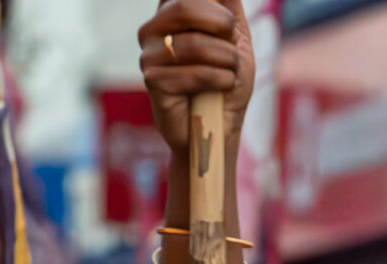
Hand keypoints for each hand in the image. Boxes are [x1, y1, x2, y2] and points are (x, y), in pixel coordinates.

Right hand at [139, 0, 254, 156]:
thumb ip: (229, 7)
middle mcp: (154, 29)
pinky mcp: (153, 81)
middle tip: (233, 49)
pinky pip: (192, 72)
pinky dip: (219, 80)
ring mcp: (149, 54)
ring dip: (227, 60)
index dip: (218, 12)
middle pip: (185, 6)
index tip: (229, 28)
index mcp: (171, 11)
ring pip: (194, 44)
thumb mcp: (237, 39)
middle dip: (222, 26)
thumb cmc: (227, 81)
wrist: (220, 127)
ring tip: (231, 74)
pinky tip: (222, 88)